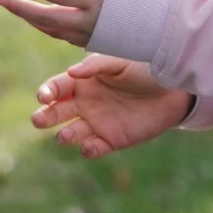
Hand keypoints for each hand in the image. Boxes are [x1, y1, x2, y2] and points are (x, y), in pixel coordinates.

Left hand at [0, 0, 111, 45]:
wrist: (166, 26)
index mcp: (97, 0)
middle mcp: (90, 21)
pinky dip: (44, 25)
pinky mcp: (93, 44)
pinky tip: (33, 16)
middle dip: (21, 8)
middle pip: (47, 17)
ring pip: (51, 30)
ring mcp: (91, 36)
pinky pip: (61, 36)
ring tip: (11, 3)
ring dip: (29, 17)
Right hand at [32, 55, 192, 158]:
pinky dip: (88, 150)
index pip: (56, 87)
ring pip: (70, 133)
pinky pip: (93, 148)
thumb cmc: (144, 69)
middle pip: (55, 113)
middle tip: (38, 120)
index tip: (44, 97)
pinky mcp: (111, 140)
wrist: (174, 90)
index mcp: (82, 81)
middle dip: (44, 117)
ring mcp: (96, 123)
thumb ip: (95, 66)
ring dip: (64, 136)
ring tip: (66, 136)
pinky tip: (89, 146)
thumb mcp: (120, 62)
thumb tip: (71, 73)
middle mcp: (84, 103)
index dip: (47, 92)